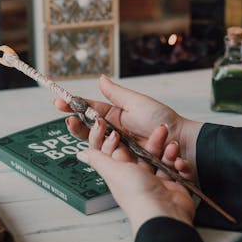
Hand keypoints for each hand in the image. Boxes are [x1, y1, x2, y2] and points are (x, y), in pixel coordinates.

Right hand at [54, 75, 202, 175]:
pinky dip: (113, 153)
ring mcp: (119, 148)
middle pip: (88, 131)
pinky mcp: (125, 162)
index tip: (58, 103)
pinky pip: (113, 159)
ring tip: (112, 134)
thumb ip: (116, 94)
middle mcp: (114, 132)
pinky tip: (117, 146)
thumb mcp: (137, 103)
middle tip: (70, 123)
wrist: (182, 142)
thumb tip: (100, 79)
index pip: (89, 111)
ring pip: (97, 146)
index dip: (73, 107)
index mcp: (115, 116)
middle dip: (77, 127)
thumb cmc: (162, 120)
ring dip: (100, 139)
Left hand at [78, 123, 195, 232]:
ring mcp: (156, 181)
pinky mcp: (173, 185)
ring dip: (168, 151)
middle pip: (145, 151)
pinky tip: (179, 162)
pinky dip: (180, 165)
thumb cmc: (137, 194)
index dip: (121, 138)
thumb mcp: (112, 170)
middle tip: (160, 129)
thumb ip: (98, 159)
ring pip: (162, 158)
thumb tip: (81, 154)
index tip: (125, 129)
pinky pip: (177, 169)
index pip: (120, 150)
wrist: (163, 213)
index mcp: (121, 171)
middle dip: (154, 141)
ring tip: (172, 146)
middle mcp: (138, 176)